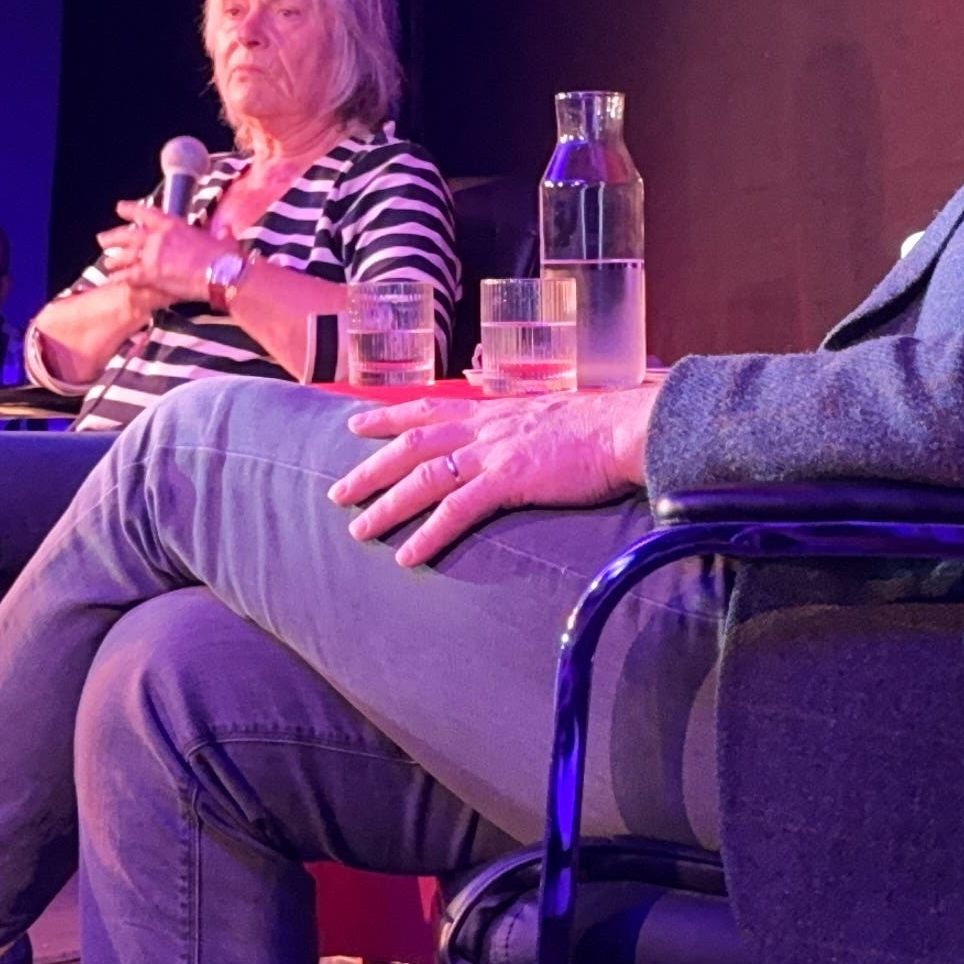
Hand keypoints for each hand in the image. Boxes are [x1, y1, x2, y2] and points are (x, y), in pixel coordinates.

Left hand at [106, 200, 234, 304]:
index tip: (119, 208)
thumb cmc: (225, 257)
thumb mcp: (223, 239)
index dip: (130, 209)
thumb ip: (221, 234)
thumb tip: (227, 231)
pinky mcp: (150, 274)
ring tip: (107, 262)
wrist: (222, 273)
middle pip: (128, 235)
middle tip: (102, 239)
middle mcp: (158, 237)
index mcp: (174, 224)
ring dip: (115, 259)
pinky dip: (118, 278)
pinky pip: (128, 275)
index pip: (146, 213)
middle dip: (113, 237)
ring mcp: (152, 255)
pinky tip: (111, 280)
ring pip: (125, 255)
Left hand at [331, 384, 659, 567]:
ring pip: (423, 477)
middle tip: (337, 492)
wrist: (625, 428)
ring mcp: (493, 452)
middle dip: (370, 468)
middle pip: (411, 444)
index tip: (355, 423)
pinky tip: (408, 555)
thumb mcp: (549, 415)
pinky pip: (456, 510)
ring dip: (387, 504)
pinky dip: (428, 534)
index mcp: (492, 412)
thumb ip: (522, 425)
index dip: (387, 416)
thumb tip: (516, 433)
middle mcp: (484, 427)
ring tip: (359, 530)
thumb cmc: (599, 427)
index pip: (426, 408)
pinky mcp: (509, 480)